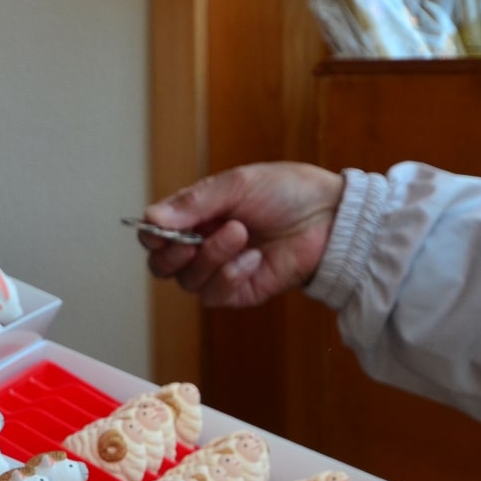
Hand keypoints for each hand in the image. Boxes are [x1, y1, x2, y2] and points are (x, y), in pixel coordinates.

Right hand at [137, 162, 344, 307]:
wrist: (330, 217)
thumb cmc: (286, 192)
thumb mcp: (236, 185)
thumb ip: (193, 203)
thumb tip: (150, 218)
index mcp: (196, 216)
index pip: (155, 235)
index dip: (151, 237)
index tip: (160, 232)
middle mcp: (202, 245)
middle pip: (162, 266)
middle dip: (173, 256)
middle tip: (192, 241)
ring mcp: (220, 270)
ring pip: (188, 282)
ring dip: (211, 257)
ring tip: (241, 234)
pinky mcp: (240, 292)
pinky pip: (215, 295)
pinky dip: (231, 276)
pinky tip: (254, 258)